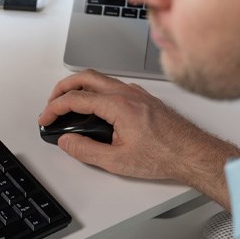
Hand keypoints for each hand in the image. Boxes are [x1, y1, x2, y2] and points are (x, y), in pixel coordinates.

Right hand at [40, 70, 239, 207]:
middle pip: (85, 77)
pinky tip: (95, 107)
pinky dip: (96, 91)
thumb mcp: (116, 161)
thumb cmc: (164, 156)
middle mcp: (127, 94)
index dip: (54, 108)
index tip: (46, 118)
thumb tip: (67, 141)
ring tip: (69, 105)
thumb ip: (85, 150)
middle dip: (62, 89)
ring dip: (79, 88)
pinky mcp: (143, 98)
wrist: (193, 154)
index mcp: (118, 106)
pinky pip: (113, 85)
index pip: (75, 99)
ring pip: (100, 79)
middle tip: (51, 104)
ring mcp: (137, 93)